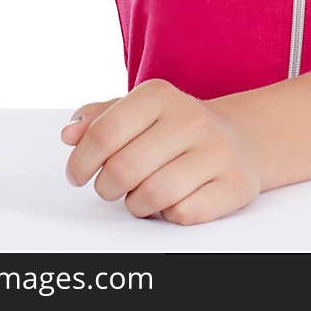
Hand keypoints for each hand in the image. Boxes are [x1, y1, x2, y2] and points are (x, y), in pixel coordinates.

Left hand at [59, 80, 262, 225]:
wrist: (240, 139)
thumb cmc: (175, 129)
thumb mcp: (137, 112)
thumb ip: (97, 119)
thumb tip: (70, 134)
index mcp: (159, 95)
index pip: (104, 132)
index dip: (81, 161)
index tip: (77, 174)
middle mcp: (190, 118)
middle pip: (124, 168)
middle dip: (107, 187)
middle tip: (110, 187)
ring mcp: (216, 151)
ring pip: (153, 195)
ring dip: (137, 204)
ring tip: (140, 194)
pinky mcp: (234, 184)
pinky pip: (183, 214)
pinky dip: (169, 215)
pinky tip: (172, 200)